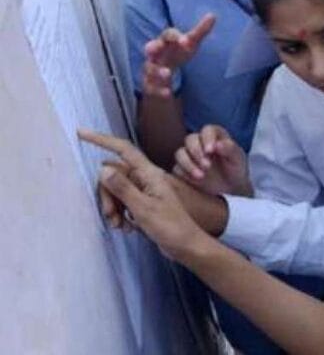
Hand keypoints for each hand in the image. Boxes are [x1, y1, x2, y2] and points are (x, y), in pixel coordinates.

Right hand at [82, 129, 210, 260]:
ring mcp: (144, 191)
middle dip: (107, 196)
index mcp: (149, 174)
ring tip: (120, 226)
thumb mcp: (143, 208)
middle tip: (112, 217)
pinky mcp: (143, 204)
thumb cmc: (171, 227)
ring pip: (115, 191)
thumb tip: (103, 168)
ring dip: (113, 208)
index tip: (81, 133)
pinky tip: (129, 228)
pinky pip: (122, 203)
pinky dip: (120, 215)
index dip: (102, 140)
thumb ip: (123, 188)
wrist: (186, 246)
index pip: (123, 149)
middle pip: (113, 175)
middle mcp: (146, 178)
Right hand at [142, 14, 215, 97]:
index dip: (175, 36)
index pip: (167, 35)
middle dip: (152, 47)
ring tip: (167, 74)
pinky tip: (167, 94)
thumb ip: (199, 31)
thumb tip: (212, 15)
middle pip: (150, 48)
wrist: (161, 76)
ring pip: (150, 68)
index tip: (186, 40)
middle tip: (155, 48)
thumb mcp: (189, 44)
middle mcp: (155, 54)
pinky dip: (159, 90)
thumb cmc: (176, 54)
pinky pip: (152, 88)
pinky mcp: (150, 85)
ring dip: (157, 71)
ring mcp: (151, 69)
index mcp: (165, 42)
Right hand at [173, 125, 251, 196]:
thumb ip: (230, 149)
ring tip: (201, 176)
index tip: (210, 150)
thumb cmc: (236, 169)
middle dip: (196, 152)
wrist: (232, 189)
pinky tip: (196, 181)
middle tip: (207, 166)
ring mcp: (189, 156)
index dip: (207, 138)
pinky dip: (184, 174)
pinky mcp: (182, 169)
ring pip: (180, 153)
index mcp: (215, 136)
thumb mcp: (238, 159)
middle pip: (190, 139)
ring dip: (188, 164)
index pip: (207, 130)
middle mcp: (200, 143)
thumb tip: (217, 144)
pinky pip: (177, 169)